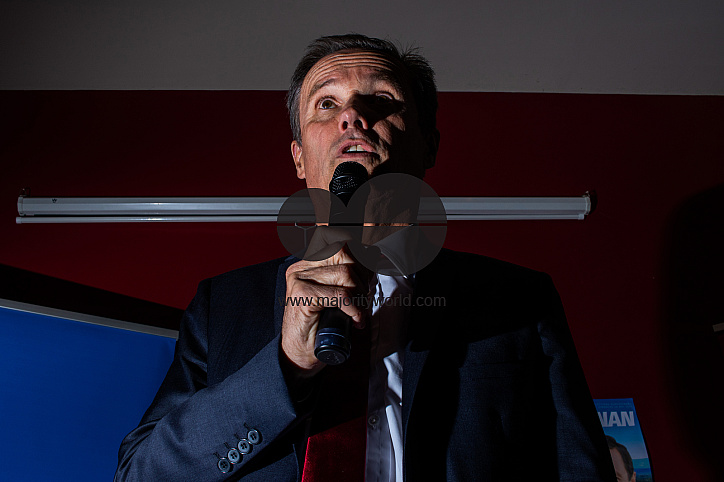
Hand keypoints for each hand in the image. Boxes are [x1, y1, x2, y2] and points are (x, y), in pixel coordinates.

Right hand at [281, 239, 369, 378]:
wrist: (298, 357)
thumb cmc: (320, 329)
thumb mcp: (337, 295)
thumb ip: (351, 274)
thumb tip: (374, 253)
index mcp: (308, 264)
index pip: (341, 244)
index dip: (361, 257)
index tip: (368, 278)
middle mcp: (301, 268)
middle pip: (346, 253)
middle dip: (363, 277)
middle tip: (363, 300)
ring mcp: (300, 281)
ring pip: (347, 274)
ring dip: (360, 296)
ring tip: (358, 312)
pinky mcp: (303, 297)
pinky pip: (342, 295)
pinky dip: (355, 309)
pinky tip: (355, 320)